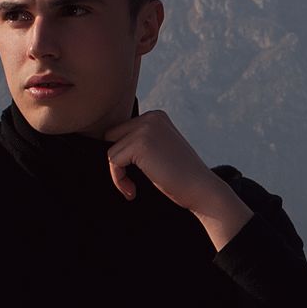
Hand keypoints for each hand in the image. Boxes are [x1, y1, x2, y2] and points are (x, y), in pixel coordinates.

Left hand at [102, 109, 252, 248]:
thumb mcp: (160, 151)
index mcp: (156, 117)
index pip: (120, 131)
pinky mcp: (140, 144)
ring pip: (111, 150)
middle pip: (111, 136)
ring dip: (118, 173)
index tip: (135, 175)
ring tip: (133, 188)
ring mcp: (146, 129)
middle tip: (132, 182)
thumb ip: (140, 143)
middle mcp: (151, 117)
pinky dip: (118, 179)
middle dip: (118, 160)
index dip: (124, 155)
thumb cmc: (181, 178)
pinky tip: (133, 190)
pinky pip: (113, 161)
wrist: (202, 190)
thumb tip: (104, 144)